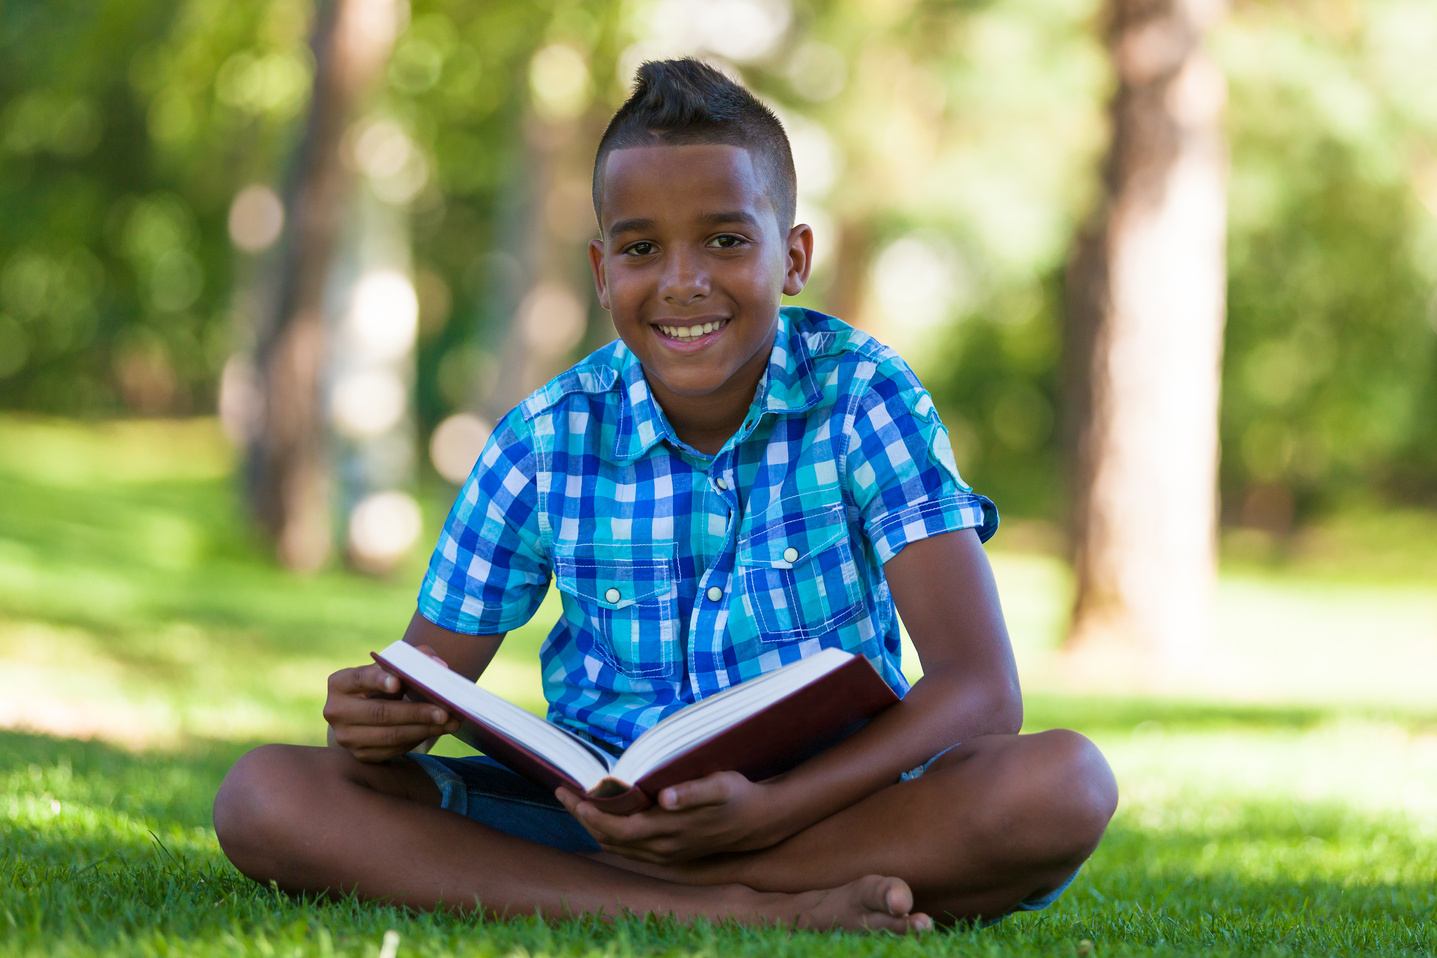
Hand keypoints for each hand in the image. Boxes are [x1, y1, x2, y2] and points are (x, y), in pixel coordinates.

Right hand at [323, 644, 459, 761]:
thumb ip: (413, 659)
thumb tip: (438, 665)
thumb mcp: (390, 667)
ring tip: (449, 723)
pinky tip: (436, 731)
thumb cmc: (382, 683)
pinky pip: (393, 750)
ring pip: (389, 735)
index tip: (399, 682)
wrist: (363, 713)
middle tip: (445, 711)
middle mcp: (336, 711)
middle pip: (379, 712)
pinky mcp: (360, 755)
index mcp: (340, 683)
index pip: (360, 678)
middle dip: (416, 712)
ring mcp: (346, 737)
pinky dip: (418, 740)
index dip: (379, 680)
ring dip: (423, 730)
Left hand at [555, 771, 784, 863]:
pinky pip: (629, 850)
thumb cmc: (737, 796)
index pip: (616, 827)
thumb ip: (691, 792)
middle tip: (562, 792)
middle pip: (609, 838)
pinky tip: (604, 819)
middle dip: (582, 817)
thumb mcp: (719, 786)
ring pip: (617, 846)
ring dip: (593, 827)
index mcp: (668, 829)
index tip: (570, 793)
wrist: (758, 822)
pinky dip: (609, 835)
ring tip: (576, 803)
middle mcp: (663, 847)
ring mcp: (665, 854)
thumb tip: (663, 797)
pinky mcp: (669, 854)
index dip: (590, 813)